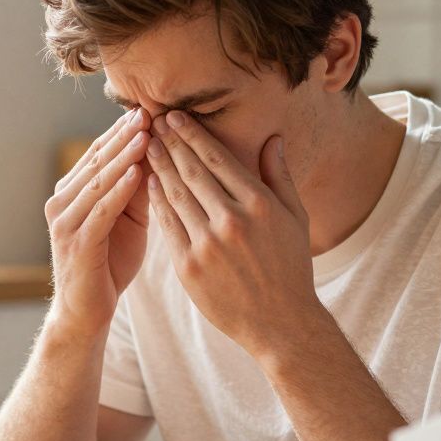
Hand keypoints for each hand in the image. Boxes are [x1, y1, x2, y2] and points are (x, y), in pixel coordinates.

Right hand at [45, 108, 151, 335]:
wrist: (86, 313)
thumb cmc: (109, 264)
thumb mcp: (128, 218)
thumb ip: (137, 187)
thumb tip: (159, 150)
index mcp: (72, 192)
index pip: (99, 153)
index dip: (122, 131)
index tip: (148, 109)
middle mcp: (61, 201)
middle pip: (97, 161)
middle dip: (124, 135)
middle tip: (148, 110)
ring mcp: (65, 222)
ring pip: (98, 181)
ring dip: (123, 156)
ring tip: (146, 133)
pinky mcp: (75, 243)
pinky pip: (100, 210)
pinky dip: (118, 190)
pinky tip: (137, 173)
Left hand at [145, 110, 322, 364]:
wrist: (281, 324)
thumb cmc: (290, 267)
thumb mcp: (296, 218)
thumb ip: (280, 176)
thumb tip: (272, 138)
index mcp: (259, 204)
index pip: (217, 158)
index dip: (192, 134)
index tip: (175, 116)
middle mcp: (232, 221)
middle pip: (192, 171)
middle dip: (170, 142)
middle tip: (153, 120)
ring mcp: (207, 244)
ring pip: (175, 194)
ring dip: (158, 166)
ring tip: (145, 145)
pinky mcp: (189, 267)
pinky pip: (167, 225)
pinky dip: (156, 201)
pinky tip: (149, 183)